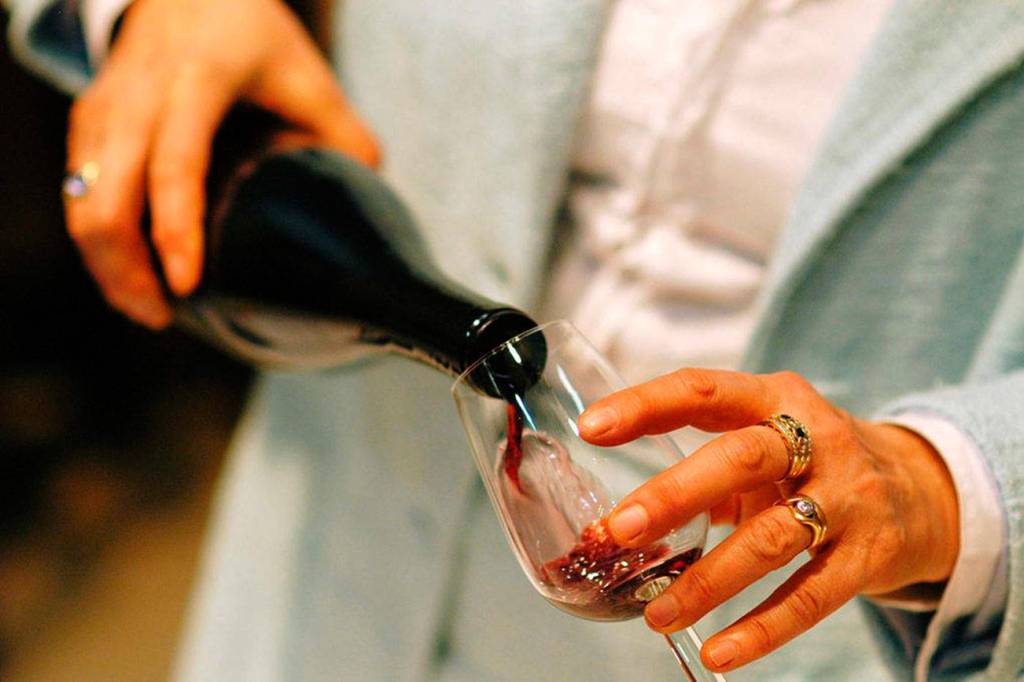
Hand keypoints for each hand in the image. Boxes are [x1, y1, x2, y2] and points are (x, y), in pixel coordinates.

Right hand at [64, 0, 379, 327]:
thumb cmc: (248, 29)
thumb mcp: (306, 73)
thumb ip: (342, 137)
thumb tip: (368, 201)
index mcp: (197, 82)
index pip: (173, 165)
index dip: (174, 229)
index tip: (184, 285)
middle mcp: (138, 96)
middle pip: (104, 199)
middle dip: (124, 270)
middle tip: (163, 317)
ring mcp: (103, 109)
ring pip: (79, 202)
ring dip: (106, 264)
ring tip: (146, 308)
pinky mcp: (87, 123)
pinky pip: (77, 192)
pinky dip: (97, 239)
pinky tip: (128, 271)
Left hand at [578, 368, 958, 672]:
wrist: (923, 492)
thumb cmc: (814, 464)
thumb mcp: (767, 445)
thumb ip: (705, 470)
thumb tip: (621, 520)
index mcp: (776, 399)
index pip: (704, 390)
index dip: (646, 405)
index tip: (592, 428)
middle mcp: (816, 438)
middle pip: (741, 458)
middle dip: (675, 493)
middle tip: (620, 529)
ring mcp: (849, 496)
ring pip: (773, 537)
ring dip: (709, 579)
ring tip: (657, 613)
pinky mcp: (871, 553)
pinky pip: (811, 596)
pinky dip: (762, 628)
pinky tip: (719, 651)